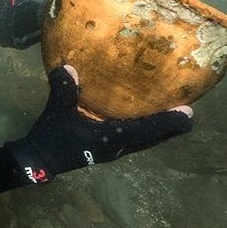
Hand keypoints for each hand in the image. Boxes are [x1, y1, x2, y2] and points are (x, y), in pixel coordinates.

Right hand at [5, 65, 192, 183]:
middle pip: (152, 139)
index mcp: (109, 139)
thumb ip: (63, 89)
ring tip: (174, 117)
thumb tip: (69, 66)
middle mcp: (117, 148)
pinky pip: (135, 140)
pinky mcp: (107, 150)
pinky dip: (146, 131)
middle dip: (170, 127)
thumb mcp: (56, 112)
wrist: (38, 161)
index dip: (167, 123)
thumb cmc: (51, 138)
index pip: (145, 131)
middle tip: (188, 114)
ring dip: (160, 130)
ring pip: (145, 142)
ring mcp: (113, 151)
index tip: (189, 114)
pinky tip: (146, 120)